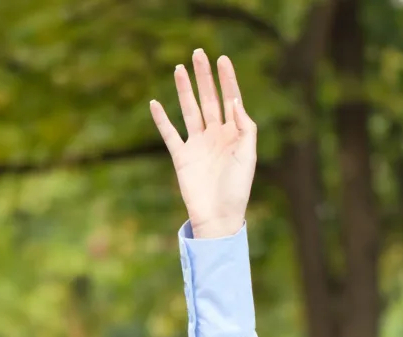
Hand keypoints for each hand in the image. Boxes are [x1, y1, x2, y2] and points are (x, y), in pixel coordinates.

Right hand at [149, 49, 257, 239]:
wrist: (218, 217)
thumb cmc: (237, 189)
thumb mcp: (247, 157)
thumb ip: (245, 128)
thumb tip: (236, 101)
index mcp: (234, 134)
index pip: (230, 100)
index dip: (227, 79)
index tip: (222, 59)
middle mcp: (215, 135)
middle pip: (208, 99)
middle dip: (204, 77)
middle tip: (198, 53)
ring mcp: (198, 144)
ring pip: (190, 110)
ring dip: (184, 90)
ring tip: (180, 69)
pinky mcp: (182, 156)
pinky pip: (169, 134)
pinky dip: (161, 120)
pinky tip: (154, 103)